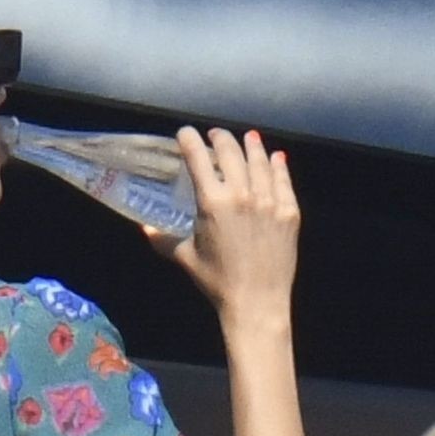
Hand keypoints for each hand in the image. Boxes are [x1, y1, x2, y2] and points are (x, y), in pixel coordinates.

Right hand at [147, 127, 299, 328]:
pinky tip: (276, 158)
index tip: (186, 133)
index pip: (197, 157)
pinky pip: (282, 180)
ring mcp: (268, 200)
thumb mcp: (185, 258)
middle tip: (215, 135)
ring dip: (251, 146)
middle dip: (220, 138)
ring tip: (248, 138)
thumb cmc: (217, 281)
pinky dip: (278, 166)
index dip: (189, 139)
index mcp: (212, 201)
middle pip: (230, 151)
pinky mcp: (289, 211)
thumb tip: (145, 229)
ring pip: (259, 161)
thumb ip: (163, 239)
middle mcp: (242, 193)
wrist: (257, 301)